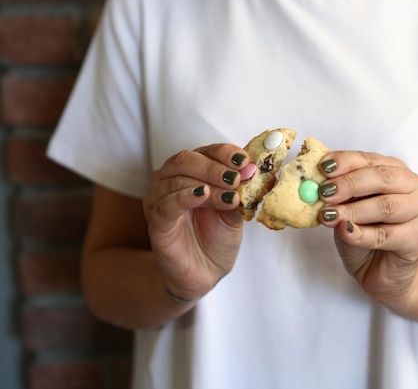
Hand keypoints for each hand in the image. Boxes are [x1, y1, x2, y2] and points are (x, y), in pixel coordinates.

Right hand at [143, 144, 251, 302]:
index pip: (205, 151)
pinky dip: (185, 197)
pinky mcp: (156, 222)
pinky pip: (167, 204)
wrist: (205, 272)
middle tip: (236, 177)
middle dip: (214, 167)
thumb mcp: (236, 211)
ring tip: (230, 196)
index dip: (225, 153)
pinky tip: (202, 196)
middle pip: (186, 160)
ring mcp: (160, 200)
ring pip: (177, 180)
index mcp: (192, 172)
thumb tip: (253, 171)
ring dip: (207, 184)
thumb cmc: (217, 237)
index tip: (244, 160)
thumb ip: (241, 191)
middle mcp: (171, 180)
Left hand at [318, 151, 417, 309]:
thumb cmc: (365, 235)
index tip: (323, 168)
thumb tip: (318, 185)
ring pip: (386, 206)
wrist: (382, 273)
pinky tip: (345, 232)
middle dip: (350, 184)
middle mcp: (415, 186)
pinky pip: (386, 235)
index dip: (345, 161)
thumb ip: (339, 195)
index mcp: (396, 171)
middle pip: (383, 178)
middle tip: (325, 192)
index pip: (370, 159)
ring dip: (353, 210)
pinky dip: (361, 234)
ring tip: (329, 216)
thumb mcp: (347, 209)